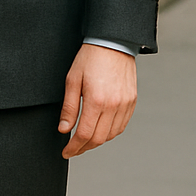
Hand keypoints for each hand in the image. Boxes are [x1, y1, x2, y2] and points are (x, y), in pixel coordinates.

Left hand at [58, 43, 137, 157]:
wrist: (113, 43)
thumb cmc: (90, 59)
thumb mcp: (72, 81)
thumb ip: (69, 108)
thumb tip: (64, 129)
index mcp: (97, 101)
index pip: (84, 134)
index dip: (73, 147)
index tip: (66, 152)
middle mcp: (114, 105)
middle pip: (99, 139)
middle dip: (84, 148)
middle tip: (73, 150)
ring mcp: (125, 104)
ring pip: (112, 134)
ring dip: (97, 141)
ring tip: (84, 141)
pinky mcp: (132, 101)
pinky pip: (122, 125)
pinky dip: (110, 132)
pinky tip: (100, 131)